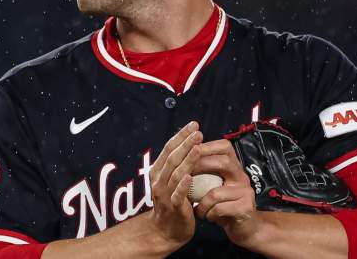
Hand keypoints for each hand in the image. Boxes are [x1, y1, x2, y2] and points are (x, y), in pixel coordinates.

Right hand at [147, 120, 202, 248]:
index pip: (168, 149)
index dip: (181, 135)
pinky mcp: (173, 207)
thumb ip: (176, 165)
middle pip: (171, 158)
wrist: (165, 231)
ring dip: (187, 160)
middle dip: (185, 143)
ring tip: (198, 148)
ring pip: (175, 174)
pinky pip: (177, 195)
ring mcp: (164, 194)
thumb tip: (190, 143)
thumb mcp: (170, 180)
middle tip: (198, 132)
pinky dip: (183, 185)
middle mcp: (158, 180)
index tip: (194, 124)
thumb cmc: (172, 203)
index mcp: (158, 171)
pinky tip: (190, 176)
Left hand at [193, 138, 259, 247]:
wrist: (244, 227)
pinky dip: (208, 213)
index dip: (206, 147)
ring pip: (216, 192)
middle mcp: (242, 176)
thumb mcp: (215, 185)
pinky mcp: (245, 208)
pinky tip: (206, 216)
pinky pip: (219, 208)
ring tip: (195, 207)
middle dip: (201, 167)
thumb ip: (205, 172)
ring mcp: (246, 192)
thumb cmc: (224, 204)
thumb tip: (182, 157)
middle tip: (185, 176)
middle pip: (224, 163)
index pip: (225, 147)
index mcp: (234, 167)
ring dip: (201, 201)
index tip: (188, 151)